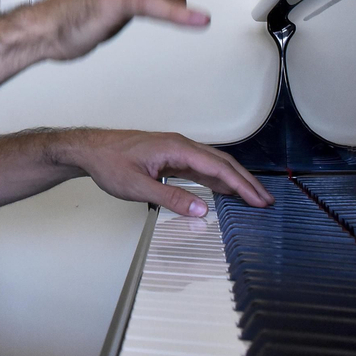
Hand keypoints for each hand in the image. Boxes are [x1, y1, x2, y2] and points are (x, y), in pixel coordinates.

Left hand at [61, 131, 275, 215]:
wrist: (90, 149)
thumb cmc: (109, 163)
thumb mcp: (138, 186)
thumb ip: (171, 198)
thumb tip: (201, 209)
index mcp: (176, 148)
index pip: (218, 167)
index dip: (241, 184)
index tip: (258, 199)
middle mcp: (181, 145)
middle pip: (223, 163)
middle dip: (246, 182)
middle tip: (266, 201)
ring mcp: (176, 151)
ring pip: (214, 164)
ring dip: (234, 181)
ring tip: (253, 198)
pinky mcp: (171, 158)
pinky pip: (201, 168)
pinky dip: (217, 180)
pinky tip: (226, 191)